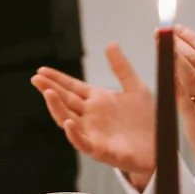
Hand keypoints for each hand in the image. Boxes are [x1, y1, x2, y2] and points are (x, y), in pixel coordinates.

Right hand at [32, 45, 154, 189]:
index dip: (57, 79)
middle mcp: (91, 116)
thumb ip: (121, 67)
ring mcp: (93, 133)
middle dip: (49, 89)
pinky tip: (68, 123)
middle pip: (65, 101)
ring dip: (57, 108)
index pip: (72, 87)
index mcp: (97, 100)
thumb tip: (111, 44)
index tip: (41, 70)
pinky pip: (82, 142)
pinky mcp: (100, 149)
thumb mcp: (135, 87)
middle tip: (36, 78)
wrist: (159, 146)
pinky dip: (73, 134)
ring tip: (48, 93)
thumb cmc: (145, 120)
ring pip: (68, 120)